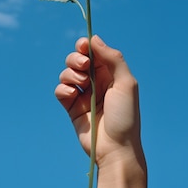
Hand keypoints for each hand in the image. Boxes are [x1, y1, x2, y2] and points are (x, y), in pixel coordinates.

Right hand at [55, 35, 143, 170]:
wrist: (115, 149)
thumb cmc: (125, 116)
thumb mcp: (126, 83)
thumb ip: (113, 58)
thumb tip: (94, 39)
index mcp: (110, 74)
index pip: (94, 52)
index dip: (85, 46)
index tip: (83, 47)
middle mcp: (96, 82)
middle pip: (77, 59)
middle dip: (76, 58)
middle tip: (83, 66)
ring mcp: (83, 94)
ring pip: (67, 73)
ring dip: (70, 73)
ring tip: (81, 85)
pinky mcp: (72, 107)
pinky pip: (61, 90)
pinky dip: (63, 88)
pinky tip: (73, 95)